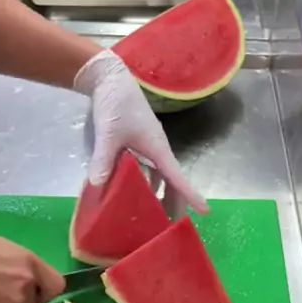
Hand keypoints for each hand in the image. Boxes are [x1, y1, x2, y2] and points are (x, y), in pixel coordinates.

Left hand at [74, 50, 207, 218]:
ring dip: (162, 194)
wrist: (110, 78)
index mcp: (157, 148)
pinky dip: (148, 183)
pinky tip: (137, 193)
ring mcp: (149, 145)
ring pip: (161, 175)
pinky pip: (149, 168)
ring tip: (157, 215)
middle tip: (174, 225)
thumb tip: (97, 186)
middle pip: (172, 180)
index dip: (191, 195)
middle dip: (176, 202)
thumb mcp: (109, 133)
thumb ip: (104, 160)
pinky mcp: (139, 143)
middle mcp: (157, 149)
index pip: (177, 177)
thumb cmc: (116, 103)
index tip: (204, 211)